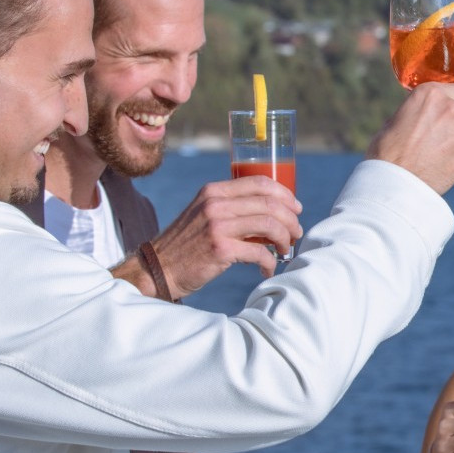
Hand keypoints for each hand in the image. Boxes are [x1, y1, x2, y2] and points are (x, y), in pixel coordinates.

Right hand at [128, 176, 302, 295]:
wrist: (157, 269)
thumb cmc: (188, 245)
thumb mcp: (205, 215)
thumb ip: (231, 208)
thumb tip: (274, 213)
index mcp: (214, 191)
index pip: (261, 183)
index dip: (285, 195)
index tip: (296, 209)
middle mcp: (215, 204)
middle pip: (270, 204)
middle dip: (291, 220)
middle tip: (296, 233)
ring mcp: (217, 226)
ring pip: (270, 224)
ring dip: (285, 239)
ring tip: (285, 250)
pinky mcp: (220, 249)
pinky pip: (260, 252)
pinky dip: (270, 262)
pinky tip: (267, 269)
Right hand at [367, 82, 453, 194]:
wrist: (392, 181)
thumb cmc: (387, 150)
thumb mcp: (396, 119)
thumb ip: (418, 111)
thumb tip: (426, 112)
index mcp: (430, 95)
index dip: (451, 101)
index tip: (445, 110)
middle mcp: (450, 109)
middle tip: (439, 133)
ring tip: (435, 152)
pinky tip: (438, 165)